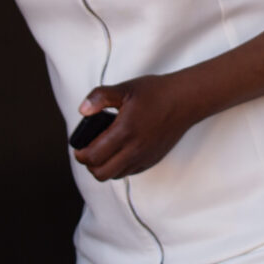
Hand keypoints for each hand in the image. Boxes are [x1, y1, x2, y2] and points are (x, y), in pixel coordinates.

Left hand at [71, 75, 196, 180]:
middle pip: (101, 173)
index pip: (93, 156)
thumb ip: (100, 97)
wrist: (185, 101)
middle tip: (88, 152)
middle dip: (89, 164)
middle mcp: (135, 149)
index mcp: (125, 132)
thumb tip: (82, 110)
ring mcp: (144, 157)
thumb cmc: (156, 93)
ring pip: (115, 175)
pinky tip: (118, 152)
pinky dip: (118, 167)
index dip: (80, 154)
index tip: (78, 147)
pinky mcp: (152, 160)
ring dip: (104, 167)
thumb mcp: (125, 88)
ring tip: (102, 152)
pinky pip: (129, 172)